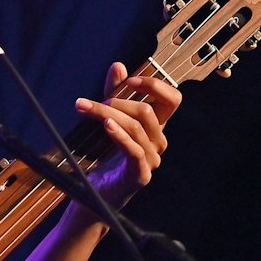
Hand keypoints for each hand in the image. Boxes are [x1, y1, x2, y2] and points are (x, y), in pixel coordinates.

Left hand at [71, 61, 181, 211]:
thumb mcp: (108, 119)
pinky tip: (106, 126)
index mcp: (155, 127)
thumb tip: (118, 65)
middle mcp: (157, 142)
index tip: (131, 79)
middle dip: (119, 101)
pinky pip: (134, 150)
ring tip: (89, 110)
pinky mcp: (140, 175)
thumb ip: (113, 93)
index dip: (155, 85)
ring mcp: (151, 160)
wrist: (93, 194)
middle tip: (93, 103)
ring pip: (137, 127)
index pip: (172, 100)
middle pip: (147, 111)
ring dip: (110, 115)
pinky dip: (120, 135)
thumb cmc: (103, 158)